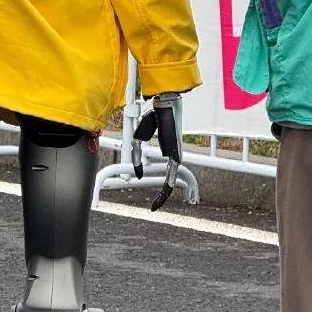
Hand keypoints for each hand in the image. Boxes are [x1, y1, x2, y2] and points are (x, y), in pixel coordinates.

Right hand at [132, 92, 182, 210]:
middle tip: (154, 206)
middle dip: (163, 195)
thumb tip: (137, 173)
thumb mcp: (139, 138)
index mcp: (167, 151)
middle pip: (169, 181)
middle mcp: (173, 156)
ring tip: (156, 205)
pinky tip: (166, 191)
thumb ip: (136, 154)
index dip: (159, 184)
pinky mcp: (176, 154)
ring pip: (171, 180)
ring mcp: (176, 156)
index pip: (165, 172)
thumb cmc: (155, 117)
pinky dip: (168, 184)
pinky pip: (173, 173)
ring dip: (164, 194)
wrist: (165, 105)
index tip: (149, 189)